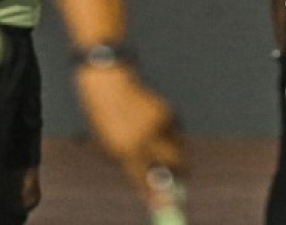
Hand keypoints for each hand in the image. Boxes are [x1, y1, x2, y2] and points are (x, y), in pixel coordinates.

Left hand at [76, 67, 185, 204]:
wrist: (106, 80)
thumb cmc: (104, 114)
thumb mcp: (109, 142)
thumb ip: (129, 161)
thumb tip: (151, 179)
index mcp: (124, 151)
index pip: (144, 181)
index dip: (155, 196)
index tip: (165, 205)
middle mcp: (143, 140)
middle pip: (174, 164)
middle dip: (181, 172)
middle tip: (181, 176)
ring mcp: (156, 125)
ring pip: (177, 147)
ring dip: (176, 151)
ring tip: (164, 145)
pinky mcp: (165, 110)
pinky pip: (175, 131)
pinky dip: (171, 134)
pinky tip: (157, 125)